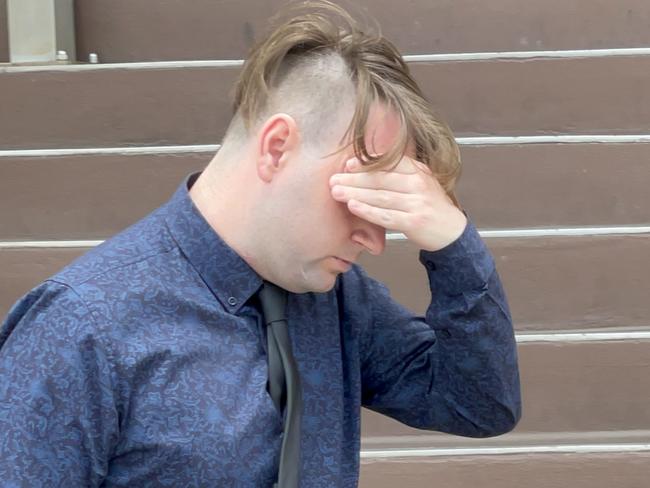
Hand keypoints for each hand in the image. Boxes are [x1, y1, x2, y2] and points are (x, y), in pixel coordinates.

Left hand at [329, 156, 467, 251]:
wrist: (451, 230)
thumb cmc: (429, 205)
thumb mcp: (419, 182)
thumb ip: (398, 173)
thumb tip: (365, 165)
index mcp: (418, 171)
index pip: (389, 163)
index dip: (367, 163)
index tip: (348, 164)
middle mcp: (418, 184)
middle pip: (381, 179)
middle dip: (354, 179)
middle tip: (334, 180)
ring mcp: (417, 203)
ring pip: (381, 196)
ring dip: (356, 193)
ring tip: (337, 192)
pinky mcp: (414, 222)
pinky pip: (386, 216)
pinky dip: (368, 211)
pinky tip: (353, 206)